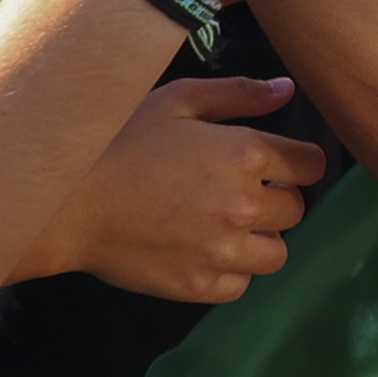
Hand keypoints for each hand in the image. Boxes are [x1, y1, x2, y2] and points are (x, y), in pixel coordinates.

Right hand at [25, 77, 326, 300]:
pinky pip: (241, 284)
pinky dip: (231, 271)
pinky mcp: (200, 285)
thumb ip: (239, 95)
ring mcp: (223, 250)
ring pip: (277, 253)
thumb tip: (288, 91)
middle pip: (297, 209)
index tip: (280, 164)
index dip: (298, 161)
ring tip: (223, 224)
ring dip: (260, 238)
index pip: (311, 165)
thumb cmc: (118, 141)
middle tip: (239, 190)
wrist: (66, 202)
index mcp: (245, 153)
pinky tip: (203, 249)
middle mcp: (244, 205)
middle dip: (276, 197)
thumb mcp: (177, 101)